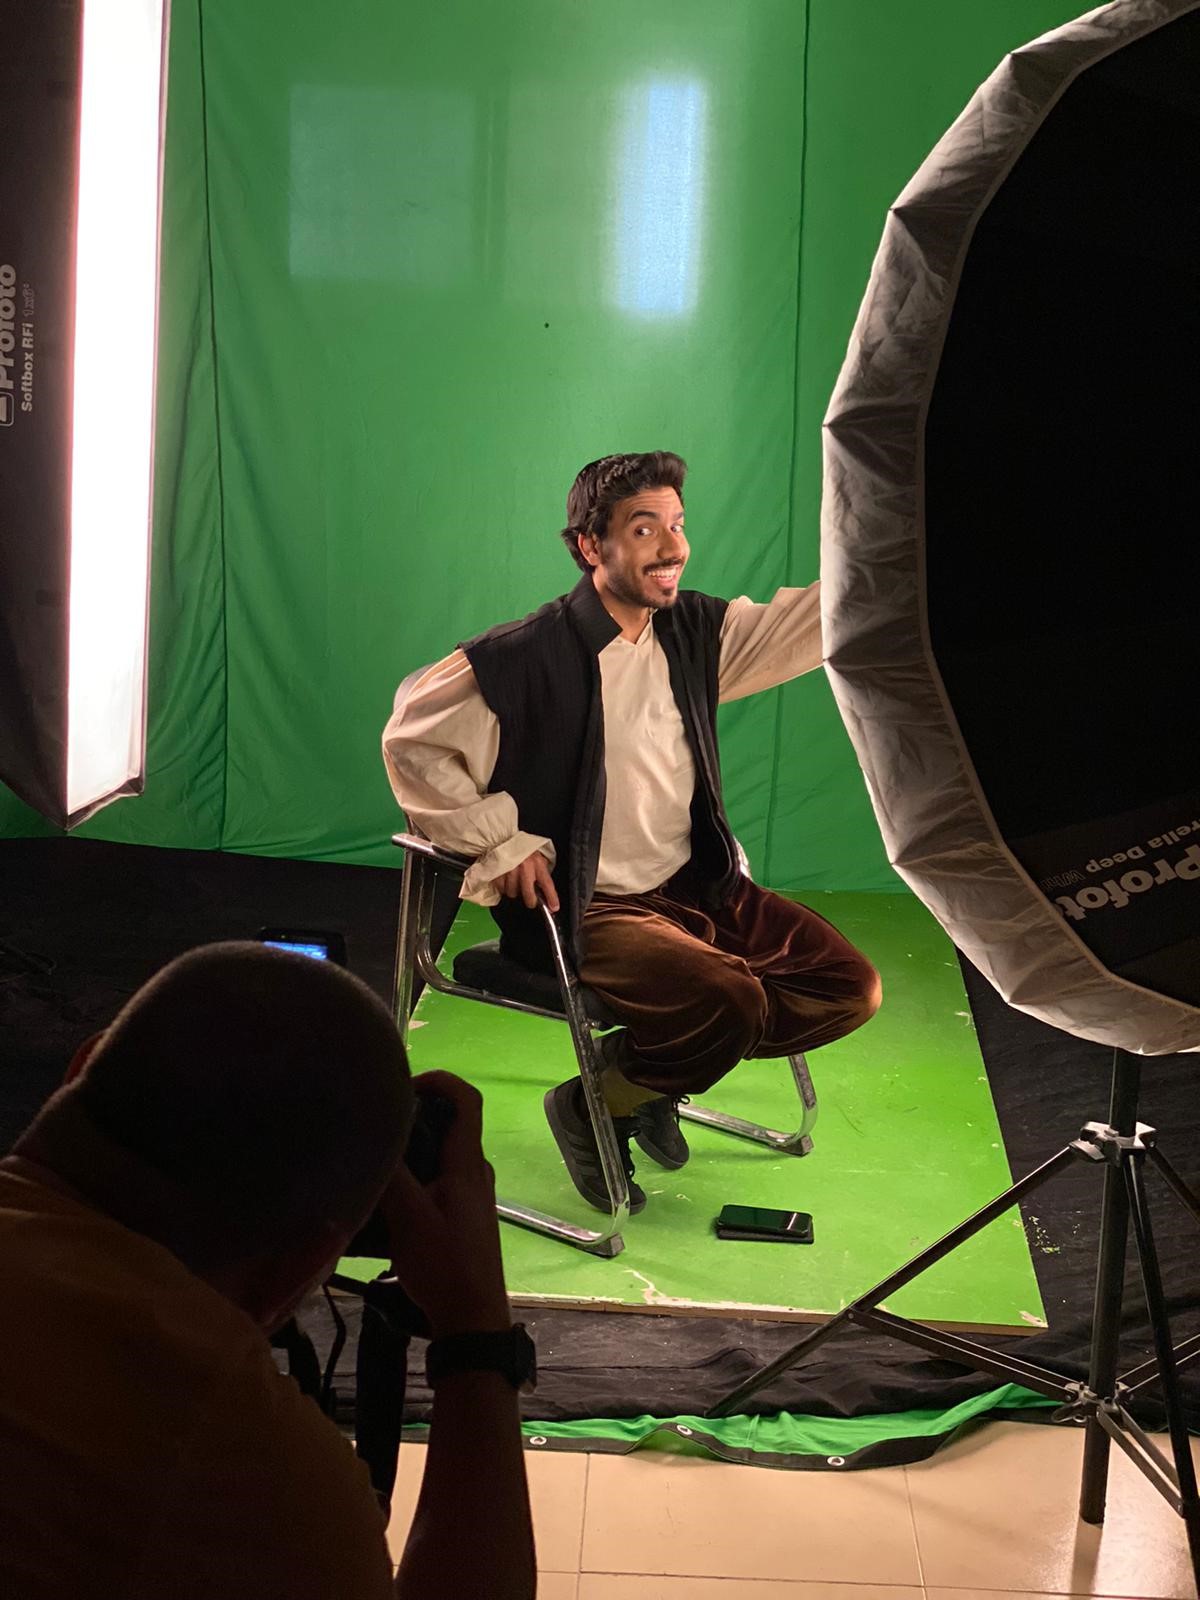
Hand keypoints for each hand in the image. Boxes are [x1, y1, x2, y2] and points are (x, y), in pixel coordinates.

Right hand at [377, 1071, 510, 1338]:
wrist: (471, 1320)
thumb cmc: (445, 1265)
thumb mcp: (410, 1219)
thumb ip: (391, 1175)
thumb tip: (369, 1134)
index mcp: (467, 1164)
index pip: (467, 1101)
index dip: (441, 1081)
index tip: (405, 1084)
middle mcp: (473, 1173)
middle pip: (448, 1126)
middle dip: (412, 1118)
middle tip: (374, 1124)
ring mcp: (469, 1197)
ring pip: (437, 1157)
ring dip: (407, 1153)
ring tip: (371, 1159)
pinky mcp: (459, 1218)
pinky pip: (434, 1183)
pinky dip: (410, 1180)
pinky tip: (381, 1199)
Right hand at [491, 850, 558, 911]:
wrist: (504, 839)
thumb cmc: (523, 850)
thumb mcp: (538, 858)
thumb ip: (543, 873)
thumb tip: (546, 892)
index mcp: (537, 862)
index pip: (547, 883)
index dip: (551, 897)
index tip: (554, 907)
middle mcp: (524, 867)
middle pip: (528, 894)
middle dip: (531, 901)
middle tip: (531, 900)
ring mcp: (510, 870)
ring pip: (513, 893)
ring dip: (515, 891)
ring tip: (516, 882)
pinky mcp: (497, 872)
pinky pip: (501, 889)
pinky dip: (504, 887)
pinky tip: (507, 880)